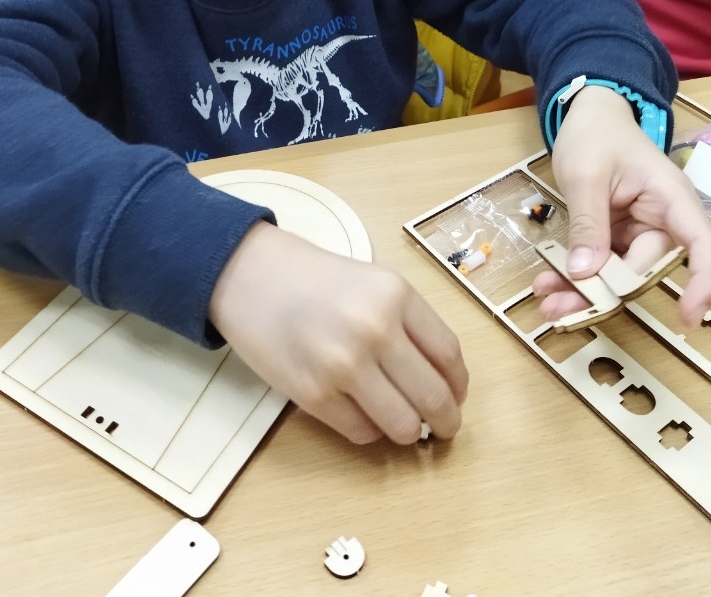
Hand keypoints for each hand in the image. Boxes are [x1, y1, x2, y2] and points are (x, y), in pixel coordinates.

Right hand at [209, 221, 467, 443]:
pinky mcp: (313, 394)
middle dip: (445, 422)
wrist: (252, 277)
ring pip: (403, 425)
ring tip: (400, 423)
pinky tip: (359, 410)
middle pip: (434, 397)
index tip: (456, 397)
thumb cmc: (315, 281)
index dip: (458, 386)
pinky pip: (362, 433)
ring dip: (408, 432)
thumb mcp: (374, 283)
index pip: (449, 356)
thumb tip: (444, 384)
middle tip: (443, 428)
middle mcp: (375, 329)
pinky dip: (368, 430)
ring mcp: (343, 364)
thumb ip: (409, 324)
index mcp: (396, 295)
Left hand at [535, 86, 710, 326]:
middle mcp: (662, 221)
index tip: (687, 318)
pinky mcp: (616, 235)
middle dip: (608, 296)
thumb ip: (588, 223)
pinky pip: (601, 263)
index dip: (702, 284)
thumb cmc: (596, 134)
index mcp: (671, 199)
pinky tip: (548, 285)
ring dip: (584, 292)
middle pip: (646, 271)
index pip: (702, 246)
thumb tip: (585, 273)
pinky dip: (575, 276)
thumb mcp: (586, 175)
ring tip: (548, 305)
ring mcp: (638, 230)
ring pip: (619, 275)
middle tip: (561, 311)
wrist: (587, 115)